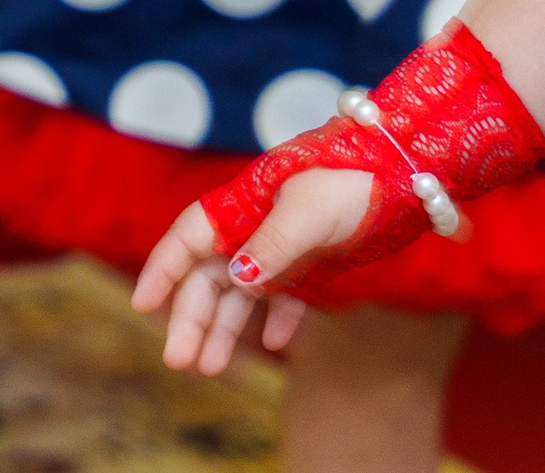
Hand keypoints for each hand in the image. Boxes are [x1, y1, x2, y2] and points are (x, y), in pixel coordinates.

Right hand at [130, 171, 372, 372]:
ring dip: (224, 330)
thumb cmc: (349, 181)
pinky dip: (278, 320)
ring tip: (210, 368)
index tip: (142, 306)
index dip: (162, 271)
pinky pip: (285, 299)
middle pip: (208, 278)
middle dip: (191, 319)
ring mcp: (280, 249)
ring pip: (240, 295)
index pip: (187, 240)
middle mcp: (251, 229)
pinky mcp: (311, 265)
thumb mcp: (308, 212)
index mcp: (239, 206)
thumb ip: (271, 246)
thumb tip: (236, 279)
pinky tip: (276, 345)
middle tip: (177, 361)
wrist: (402, 175)